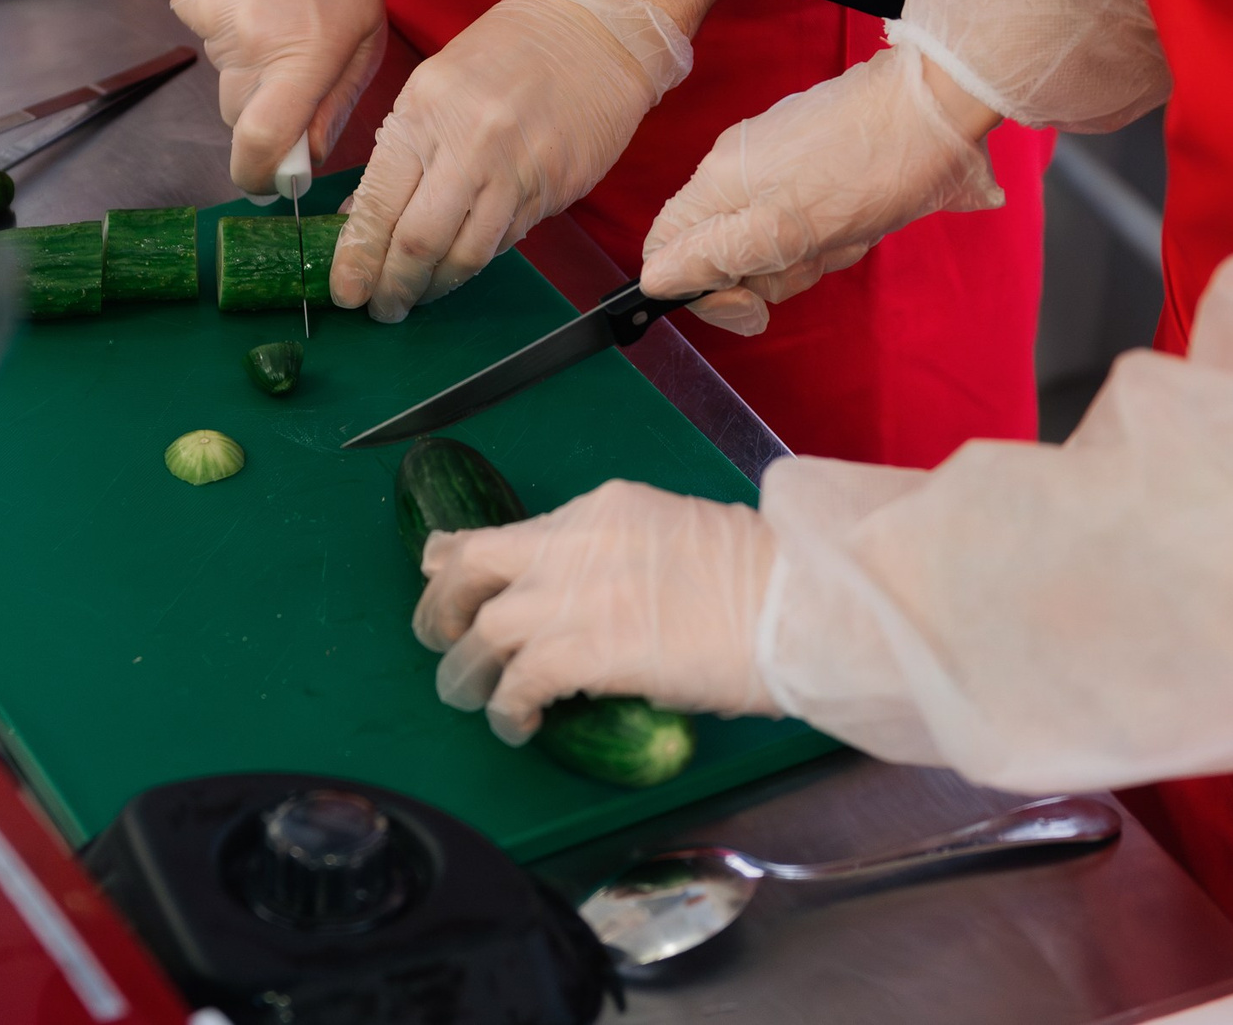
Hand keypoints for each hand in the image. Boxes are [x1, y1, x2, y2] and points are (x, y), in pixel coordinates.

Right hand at [171, 0, 384, 191]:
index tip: (264, 178)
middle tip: (288, 66)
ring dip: (247, 57)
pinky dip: (226, 20)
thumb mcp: (364, 26)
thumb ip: (336, 99)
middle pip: (238, 116)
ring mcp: (210, 18)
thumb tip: (306, 156)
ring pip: (223, 74)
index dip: (257, 172)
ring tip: (275, 0)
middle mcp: (252, 43)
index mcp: (306, 53)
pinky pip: (205, 34)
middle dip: (260, 111)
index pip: (263, 142)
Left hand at [331, 0, 688, 319]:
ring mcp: (516, 171)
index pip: (380, 204)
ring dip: (437, 286)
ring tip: (418, 297)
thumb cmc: (507, 52)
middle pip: (420, 243)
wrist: (592, 29)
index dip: (359, 258)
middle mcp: (470, 145)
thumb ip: (399, 153)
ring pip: (467, 255)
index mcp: (426, 113)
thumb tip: (361, 216)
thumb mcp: (432, 87)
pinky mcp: (552, 189)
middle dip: (394, 285)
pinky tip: (459, 265)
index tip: (345, 290)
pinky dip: (476, 260)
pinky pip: (506, 242)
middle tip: (381, 307)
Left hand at [414, 479, 778, 743]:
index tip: (443, 569)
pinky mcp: (584, 651)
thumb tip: (597, 603)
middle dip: (444, 602)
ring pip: (484, 630)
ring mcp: (574, 596)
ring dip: (468, 668)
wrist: (791, 603)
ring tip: (471, 695)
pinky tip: (517, 723)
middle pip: (473, 565)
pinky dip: (508, 706)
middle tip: (441, 636)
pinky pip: (518, 681)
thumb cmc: (760, 582)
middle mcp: (574, 543)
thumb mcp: (677, 540)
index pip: (513, 529)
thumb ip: (620, 560)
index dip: (465, 554)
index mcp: (603, 509)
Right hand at [640, 44, 1001, 335]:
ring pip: (773, 243)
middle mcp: (738, 170)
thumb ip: (712, 257)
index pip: (667, 249)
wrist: (938, 107)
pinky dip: (835, 231)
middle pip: (725, 253)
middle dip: (774, 272)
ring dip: (814, 253)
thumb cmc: (866, 170)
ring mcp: (778, 163)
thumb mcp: (782, 232)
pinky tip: (866, 217)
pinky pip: (808, 220)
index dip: (701, 290)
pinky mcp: (816, 162)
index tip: (749, 304)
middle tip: (815, 256)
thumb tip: (655, 280)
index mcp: (717, 183)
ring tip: (850, 230)